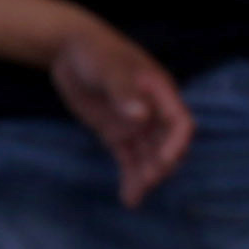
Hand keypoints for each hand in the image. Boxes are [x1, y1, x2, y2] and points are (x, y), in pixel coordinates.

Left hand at [47, 16, 190, 204]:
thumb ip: (124, 91)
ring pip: (148, 158)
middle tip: (145, 181)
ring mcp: (134, 124)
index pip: (180, 122)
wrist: (68, 49)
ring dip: (145, 178)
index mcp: (159, 92)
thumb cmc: (95, 51)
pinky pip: (129, 160)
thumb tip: (141, 117)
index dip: (176, 143)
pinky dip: (130, 178)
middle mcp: (152, 112)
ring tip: (134, 198)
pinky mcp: (117, 134)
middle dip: (160, 165)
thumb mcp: (109, 67)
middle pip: (167, 146)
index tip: (163, 160)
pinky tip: (128, 199)